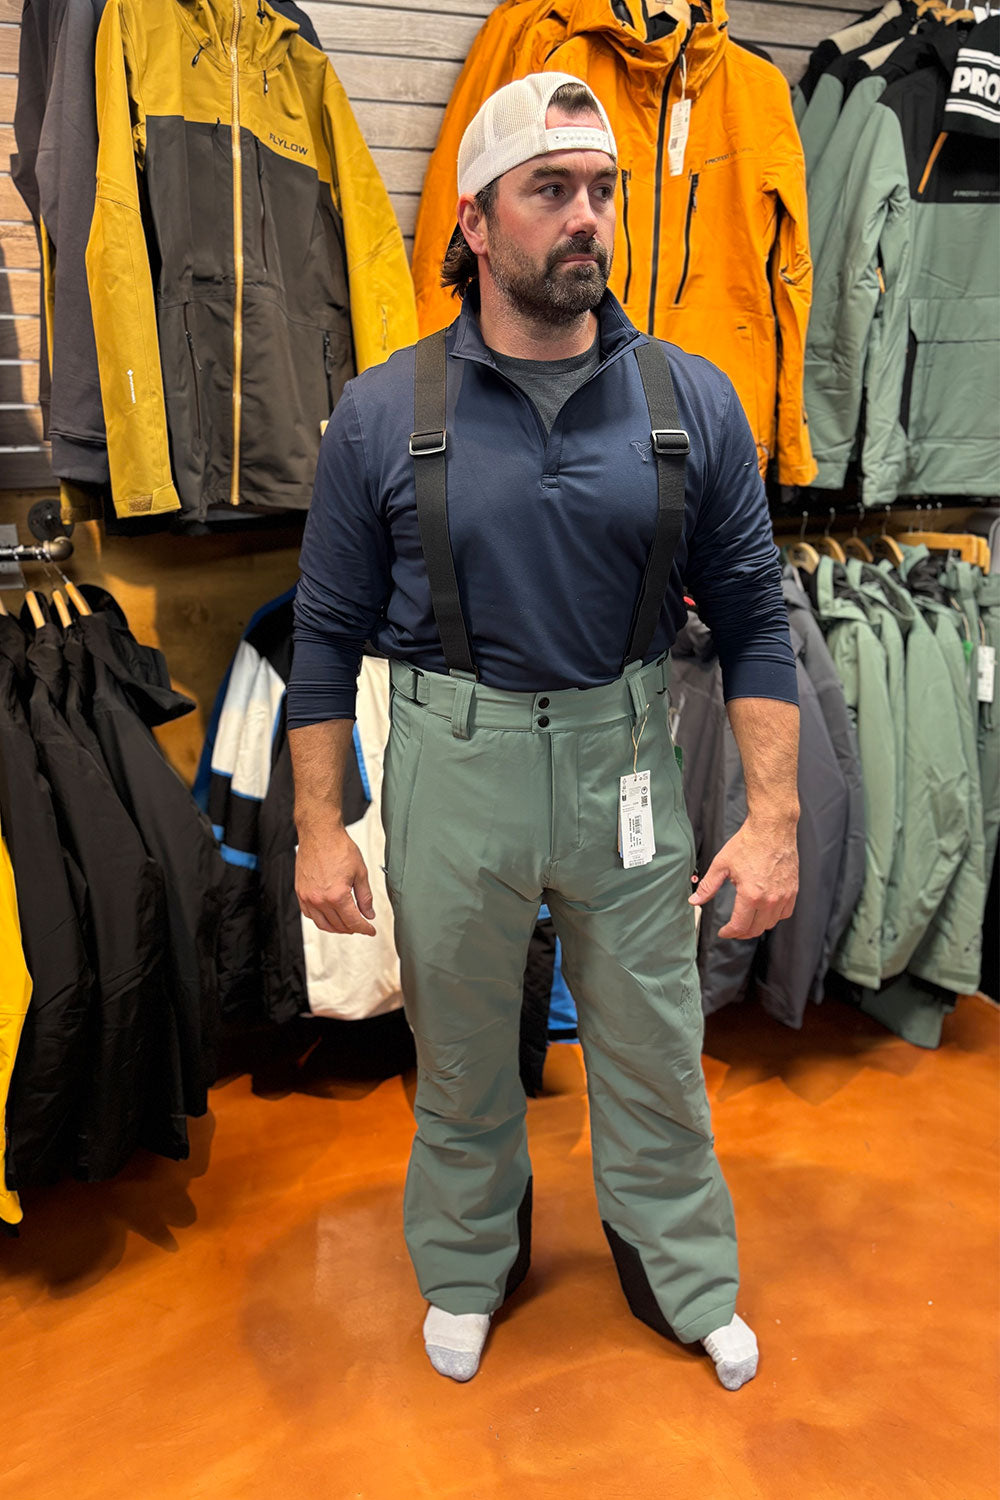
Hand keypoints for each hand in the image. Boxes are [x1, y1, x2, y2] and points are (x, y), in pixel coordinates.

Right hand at [295, 825, 376, 936]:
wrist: (320, 834)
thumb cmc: (339, 848)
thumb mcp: (360, 872)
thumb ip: (365, 897)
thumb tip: (368, 914)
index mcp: (337, 895)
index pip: (353, 921)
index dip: (364, 928)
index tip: (371, 930)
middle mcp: (320, 899)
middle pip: (338, 925)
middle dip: (352, 928)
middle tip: (361, 925)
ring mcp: (307, 897)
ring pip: (322, 924)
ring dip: (336, 928)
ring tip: (346, 925)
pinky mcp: (300, 892)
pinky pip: (309, 915)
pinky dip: (321, 920)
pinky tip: (329, 916)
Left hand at [689, 815, 797, 939]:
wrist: (772, 828)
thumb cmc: (747, 843)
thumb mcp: (721, 865)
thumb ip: (708, 886)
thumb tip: (694, 901)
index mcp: (750, 895)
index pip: (739, 926)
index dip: (729, 933)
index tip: (723, 932)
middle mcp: (770, 899)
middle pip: (756, 929)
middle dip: (741, 933)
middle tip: (732, 929)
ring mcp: (784, 895)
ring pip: (771, 923)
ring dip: (758, 925)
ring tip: (747, 920)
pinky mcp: (793, 889)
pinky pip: (785, 913)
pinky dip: (774, 916)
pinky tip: (765, 911)